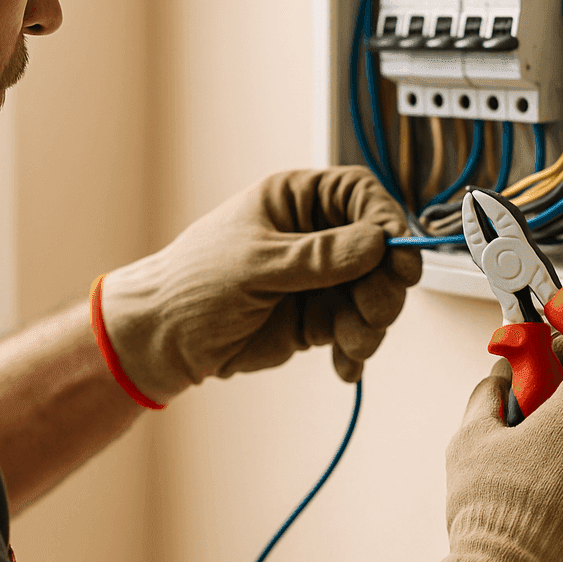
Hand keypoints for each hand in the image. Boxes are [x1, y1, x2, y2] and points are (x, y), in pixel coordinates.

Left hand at [95, 167, 421, 404]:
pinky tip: (344, 366)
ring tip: (350, 345)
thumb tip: (375, 242)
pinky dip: (355, 350)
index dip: (386, 221)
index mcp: (295, 202)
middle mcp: (313, 237)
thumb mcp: (256, 265)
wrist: (163, 340)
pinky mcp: (315, 319)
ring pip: (372, 294)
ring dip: (370, 324)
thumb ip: (318, 257)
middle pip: (377, 251)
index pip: (360, 196)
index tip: (399, 255)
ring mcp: (317, 280)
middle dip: (383, 285)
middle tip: (375, 312)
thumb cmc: (192, 285)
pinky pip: (354, 330)